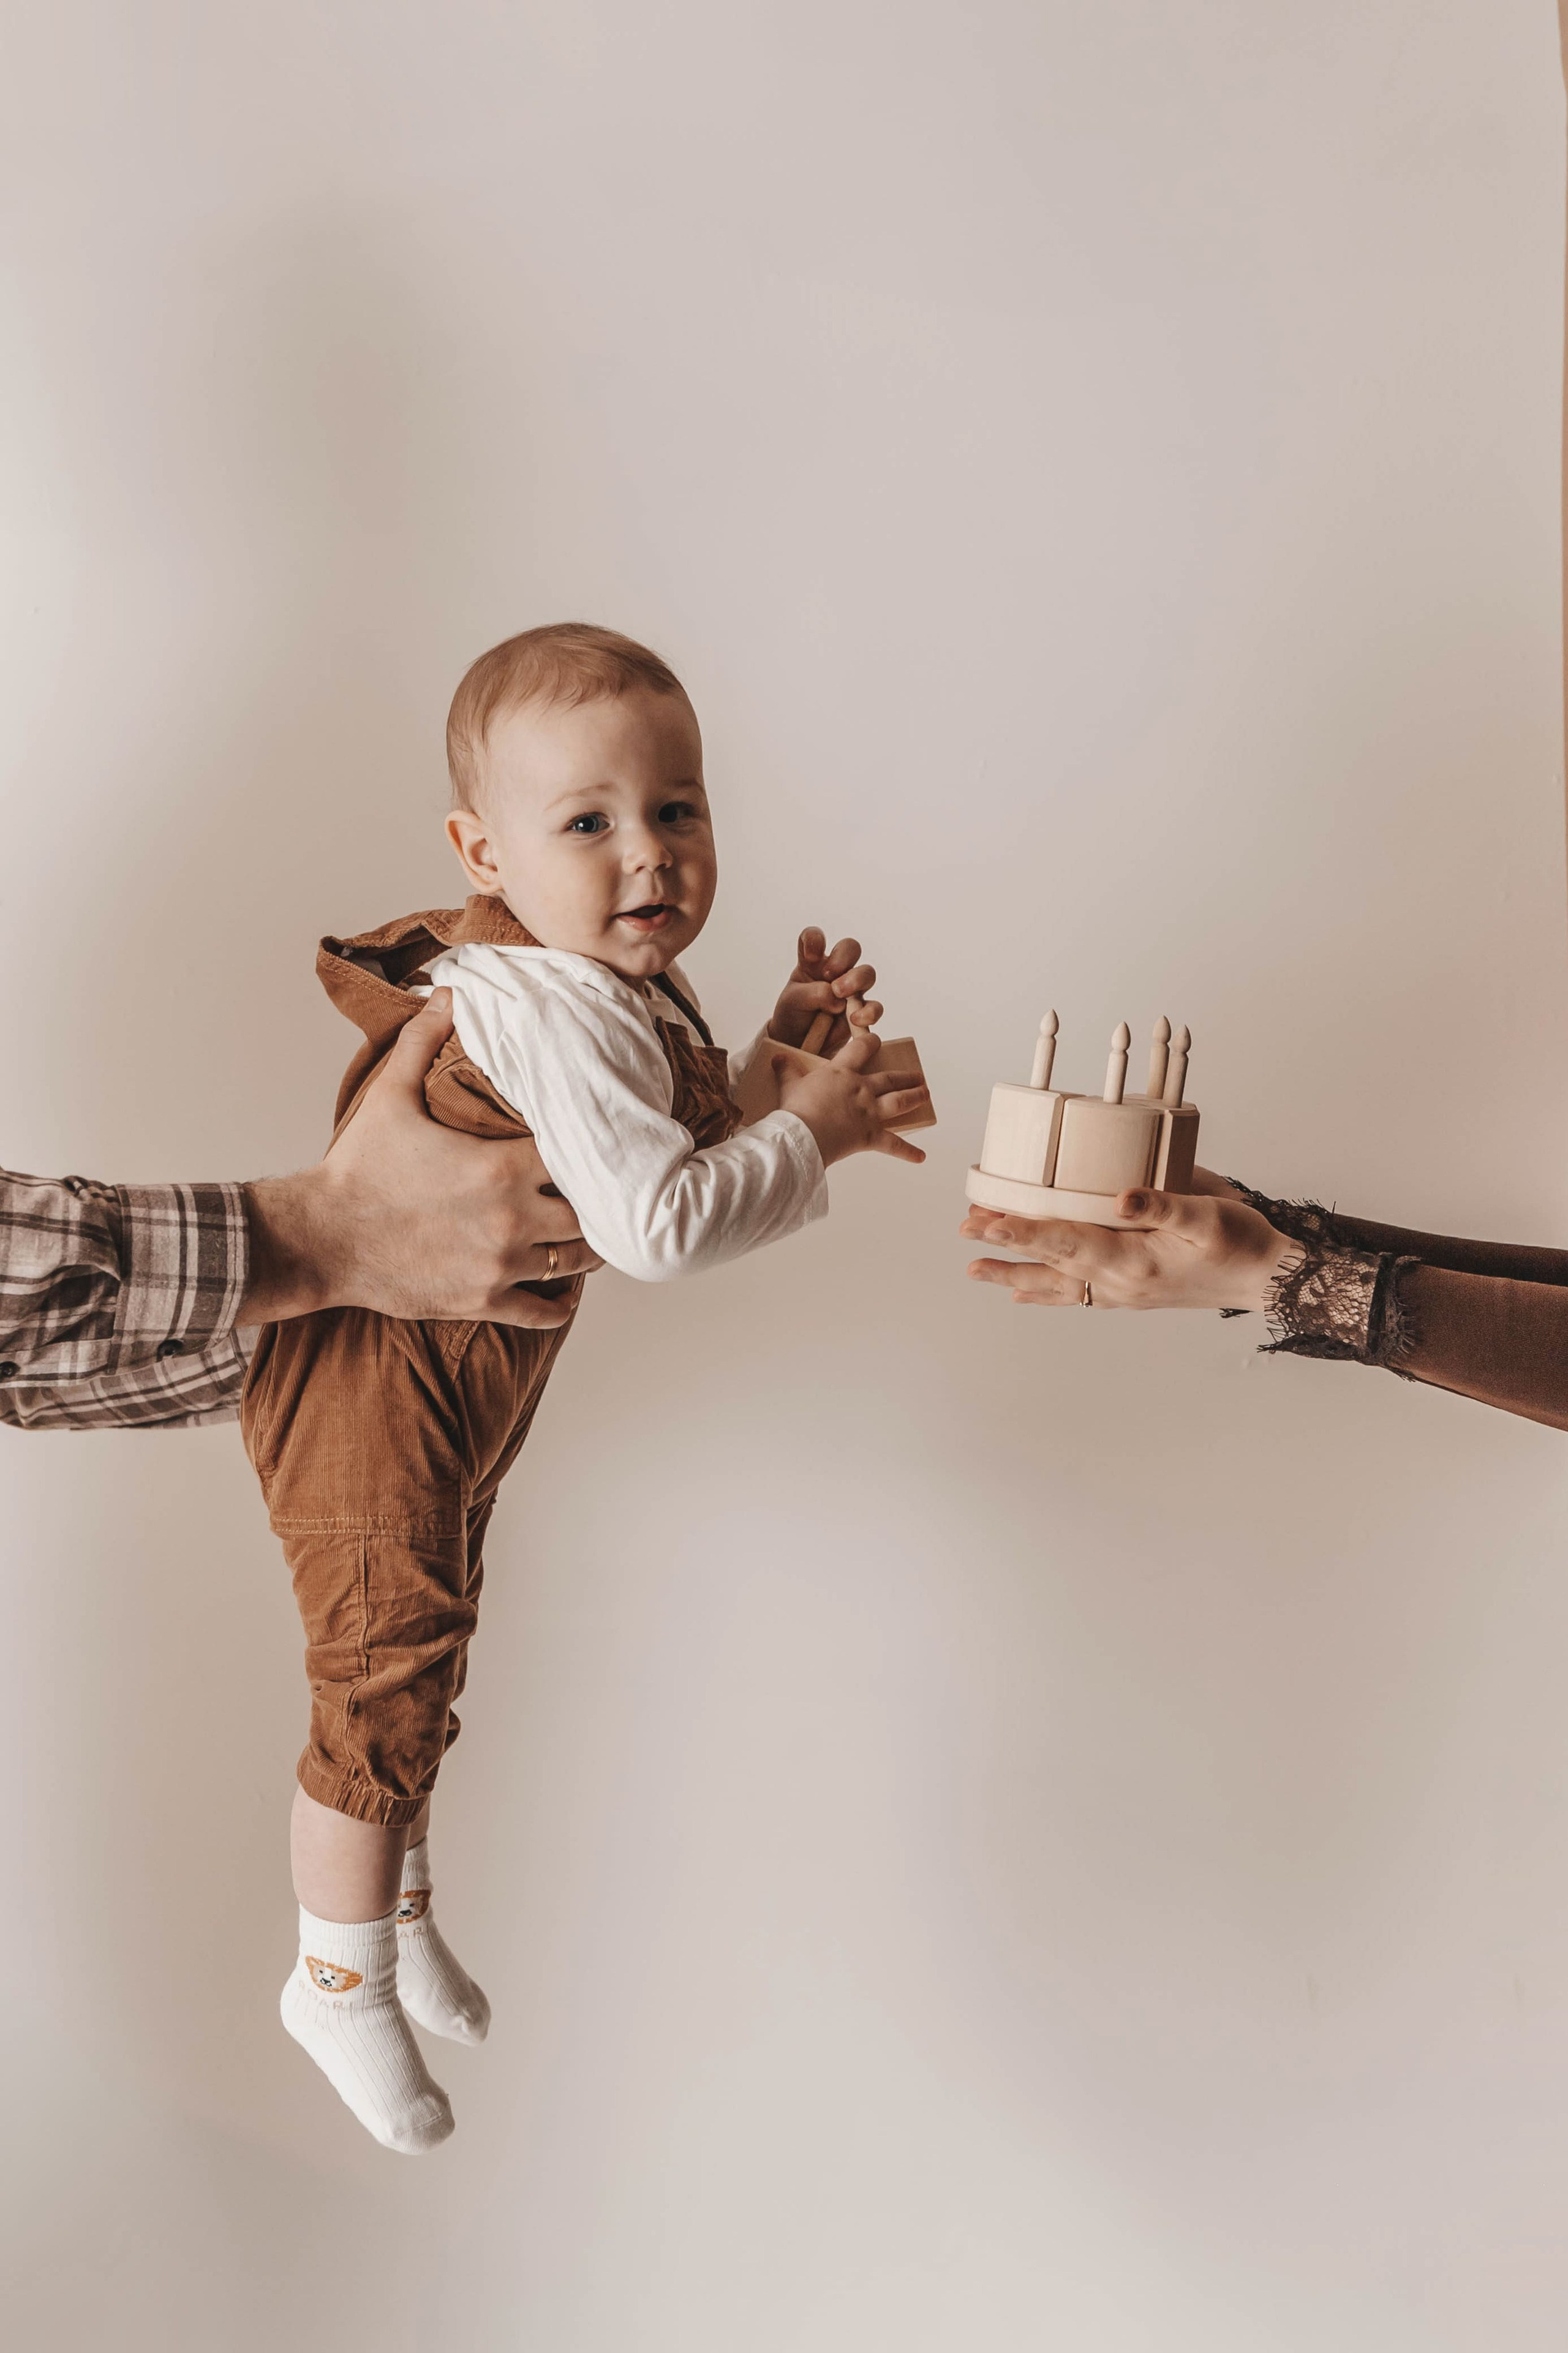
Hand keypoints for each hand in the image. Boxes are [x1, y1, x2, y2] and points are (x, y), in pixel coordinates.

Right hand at [241, 990, 603, 1326]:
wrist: (320, 1238)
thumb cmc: (357, 1167)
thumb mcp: (391, 1095)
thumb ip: (425, 1041)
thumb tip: (448, 992)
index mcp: (503, 1167)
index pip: (577, 1154)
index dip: (588, 1147)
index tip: (587, 1142)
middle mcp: (513, 1219)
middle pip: (590, 1212)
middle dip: (596, 1201)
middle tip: (596, 1193)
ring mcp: (501, 1265)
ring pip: (577, 1262)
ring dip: (585, 1249)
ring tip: (585, 1235)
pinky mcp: (484, 1301)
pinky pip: (545, 1313)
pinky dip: (559, 1303)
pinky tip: (563, 1291)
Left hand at [768, 927, 882, 1051]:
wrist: (799, 1043)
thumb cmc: (793, 1015)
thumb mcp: (792, 1002)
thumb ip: (812, 994)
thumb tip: (837, 998)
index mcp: (812, 962)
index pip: (814, 938)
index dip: (814, 938)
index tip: (810, 954)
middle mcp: (834, 970)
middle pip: (850, 948)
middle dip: (843, 958)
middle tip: (830, 975)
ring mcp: (851, 989)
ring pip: (867, 973)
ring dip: (856, 980)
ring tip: (840, 994)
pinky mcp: (861, 1011)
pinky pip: (875, 1007)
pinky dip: (868, 1012)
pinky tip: (855, 1019)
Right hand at [776, 1029, 928, 1167]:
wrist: (803, 1135)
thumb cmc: (795, 1109)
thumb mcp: (788, 1085)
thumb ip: (786, 1070)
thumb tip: (777, 1056)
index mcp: (842, 1073)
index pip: (861, 1048)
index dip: (871, 1042)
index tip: (876, 1040)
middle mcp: (861, 1089)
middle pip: (889, 1078)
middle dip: (905, 1075)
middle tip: (918, 1075)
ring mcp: (869, 1112)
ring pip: (899, 1101)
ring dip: (915, 1097)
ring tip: (925, 1093)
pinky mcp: (870, 1135)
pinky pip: (893, 1145)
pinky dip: (908, 1152)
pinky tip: (921, 1156)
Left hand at [961, 1178, 1296, 1310]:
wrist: (1269, 1279)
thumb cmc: (1243, 1242)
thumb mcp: (1209, 1213)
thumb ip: (1163, 1203)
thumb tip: (1121, 1195)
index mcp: (1135, 1260)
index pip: (1067, 1241)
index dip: (1025, 1230)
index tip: (988, 1222)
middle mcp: (1122, 1282)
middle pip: (1052, 1263)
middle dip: (1006, 1246)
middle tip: (965, 1230)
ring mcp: (1124, 1292)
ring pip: (1057, 1284)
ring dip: (1015, 1273)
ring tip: (974, 1268)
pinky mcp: (1132, 1293)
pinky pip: (1077, 1295)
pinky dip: (1046, 1293)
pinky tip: (1021, 1294)